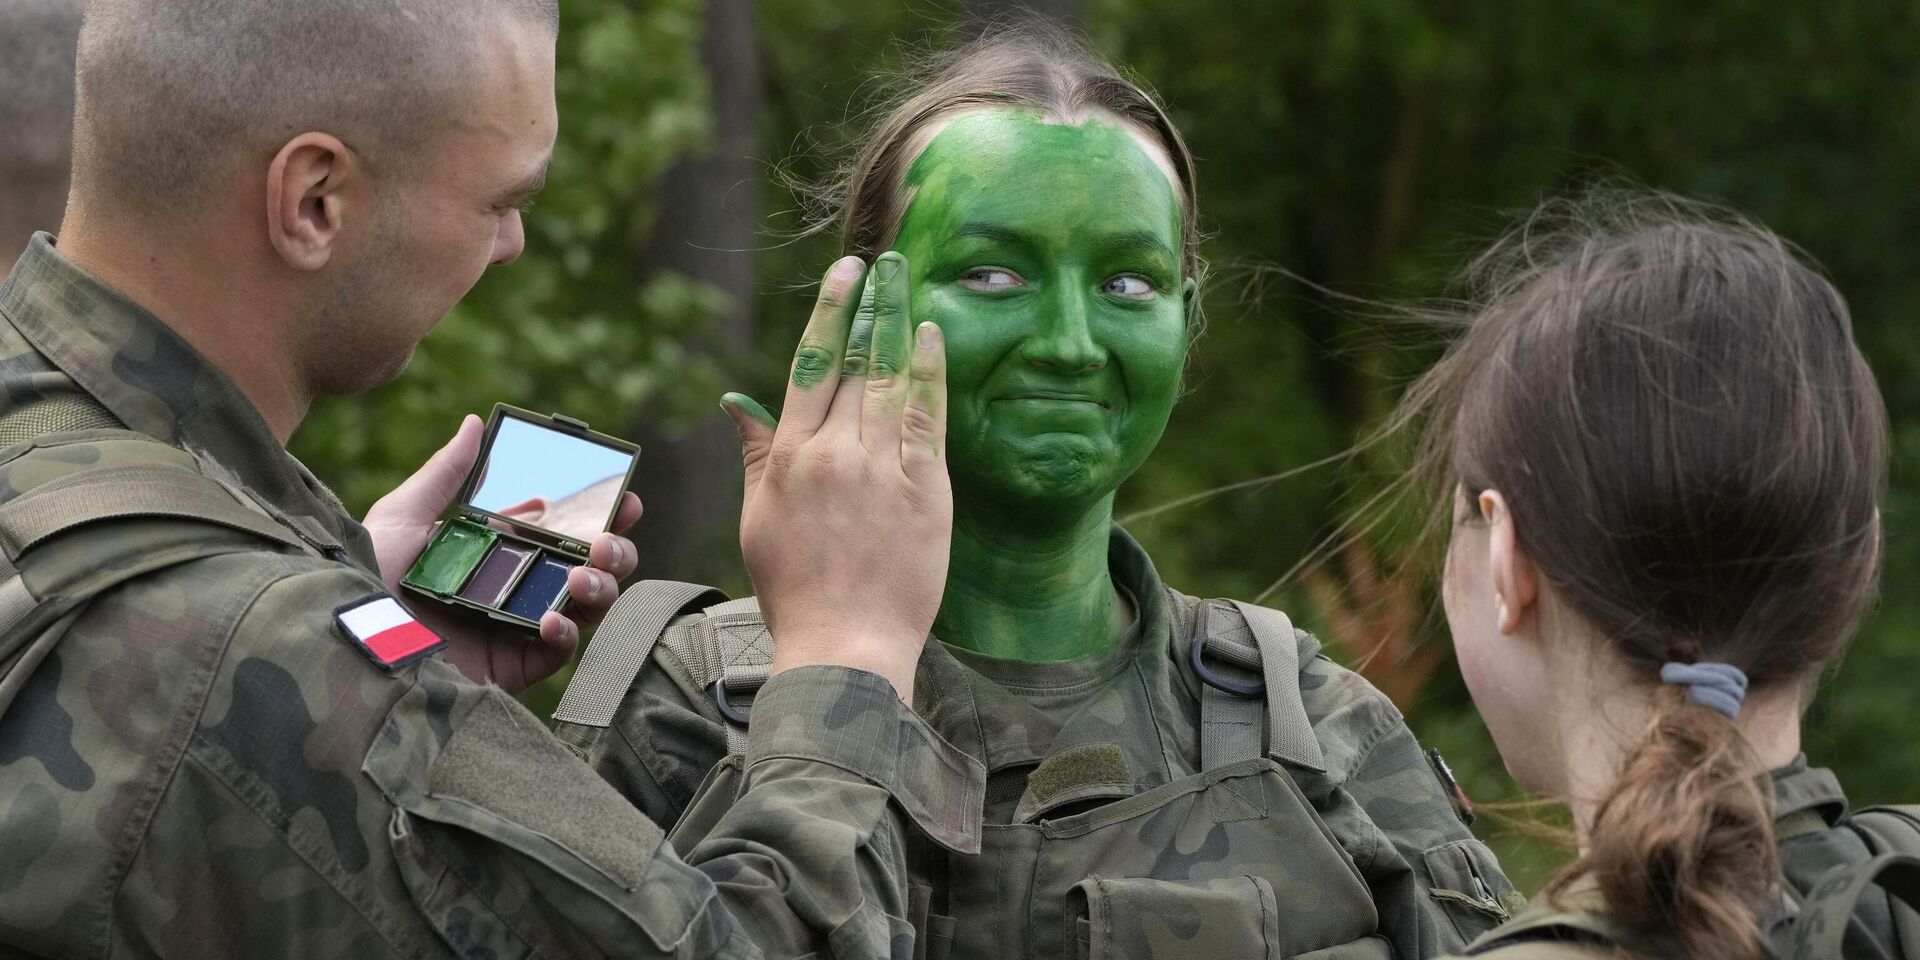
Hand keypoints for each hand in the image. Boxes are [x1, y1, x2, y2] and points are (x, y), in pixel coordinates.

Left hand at [364, 414, 642, 691]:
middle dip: (615, 552)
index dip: (601, 514)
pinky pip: (559, 653)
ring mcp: (518, 629)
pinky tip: (553, 618)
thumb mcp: (402, 517)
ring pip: (588, 609)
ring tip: (583, 575)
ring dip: (600, 587)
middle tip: (609, 540)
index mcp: (500, 551)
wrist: (347, 641)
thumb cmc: (367, 576)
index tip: (624, 498)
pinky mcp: (511, 670)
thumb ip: (446, 474)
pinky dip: (567, 633)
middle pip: (591, 568)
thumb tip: (475, 422)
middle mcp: (517, 589)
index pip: (565, 530)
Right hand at [719, 252, 950, 697]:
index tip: (842, 276)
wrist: (846, 647)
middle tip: (881, 262)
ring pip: (891, 378)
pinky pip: (927, 415)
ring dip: (898, 324)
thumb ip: (755, 455)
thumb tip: (736, 404)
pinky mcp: (926, 490)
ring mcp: (882, 469)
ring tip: (905, 283)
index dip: (829, 315)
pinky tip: (933, 336)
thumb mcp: (760, 521)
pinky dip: (930, 370)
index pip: (810, 367)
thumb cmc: (796, 593)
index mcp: (789, 459)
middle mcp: (834, 454)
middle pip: (854, 363)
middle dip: (868, 306)